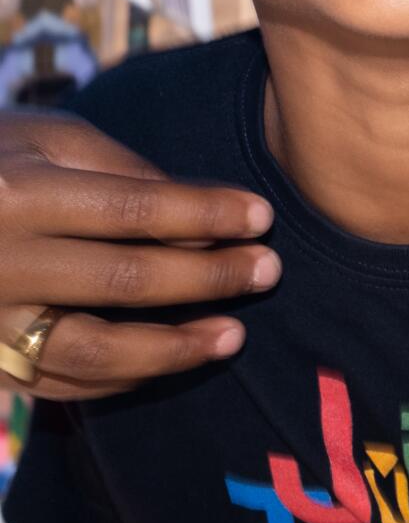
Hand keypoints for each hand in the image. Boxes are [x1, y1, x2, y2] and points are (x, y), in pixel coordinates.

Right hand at [0, 110, 278, 399]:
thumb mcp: (44, 138)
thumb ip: (120, 171)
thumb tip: (197, 214)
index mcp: (16, 193)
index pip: (133, 209)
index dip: (206, 215)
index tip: (262, 218)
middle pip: (123, 280)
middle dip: (208, 278)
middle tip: (269, 271)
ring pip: (90, 351)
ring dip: (171, 348)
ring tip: (232, 334)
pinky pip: (56, 384)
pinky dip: (120, 376)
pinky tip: (170, 359)